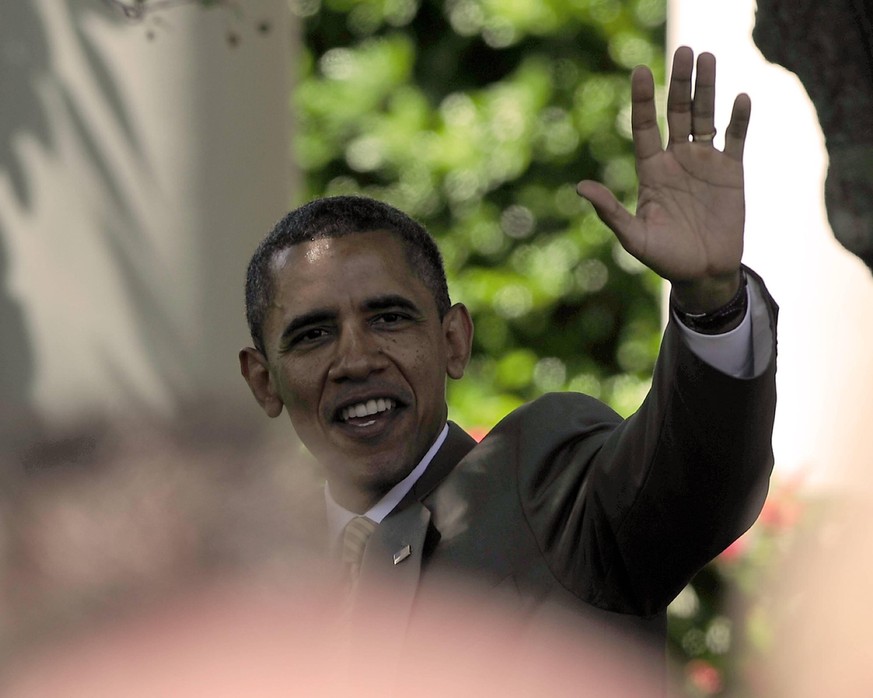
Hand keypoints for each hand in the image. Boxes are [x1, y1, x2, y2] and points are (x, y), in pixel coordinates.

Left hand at [576, 46, 750, 312]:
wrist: (703, 274)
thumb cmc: (665, 259)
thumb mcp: (634, 237)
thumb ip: (610, 212)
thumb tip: (580, 188)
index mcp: (651, 171)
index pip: (645, 127)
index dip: (644, 101)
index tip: (640, 71)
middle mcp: (676, 160)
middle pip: (677, 113)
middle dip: (680, 83)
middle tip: (684, 51)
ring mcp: (704, 163)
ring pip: (706, 117)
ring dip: (707, 89)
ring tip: (708, 57)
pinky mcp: (731, 172)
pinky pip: (735, 139)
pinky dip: (738, 119)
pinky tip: (740, 98)